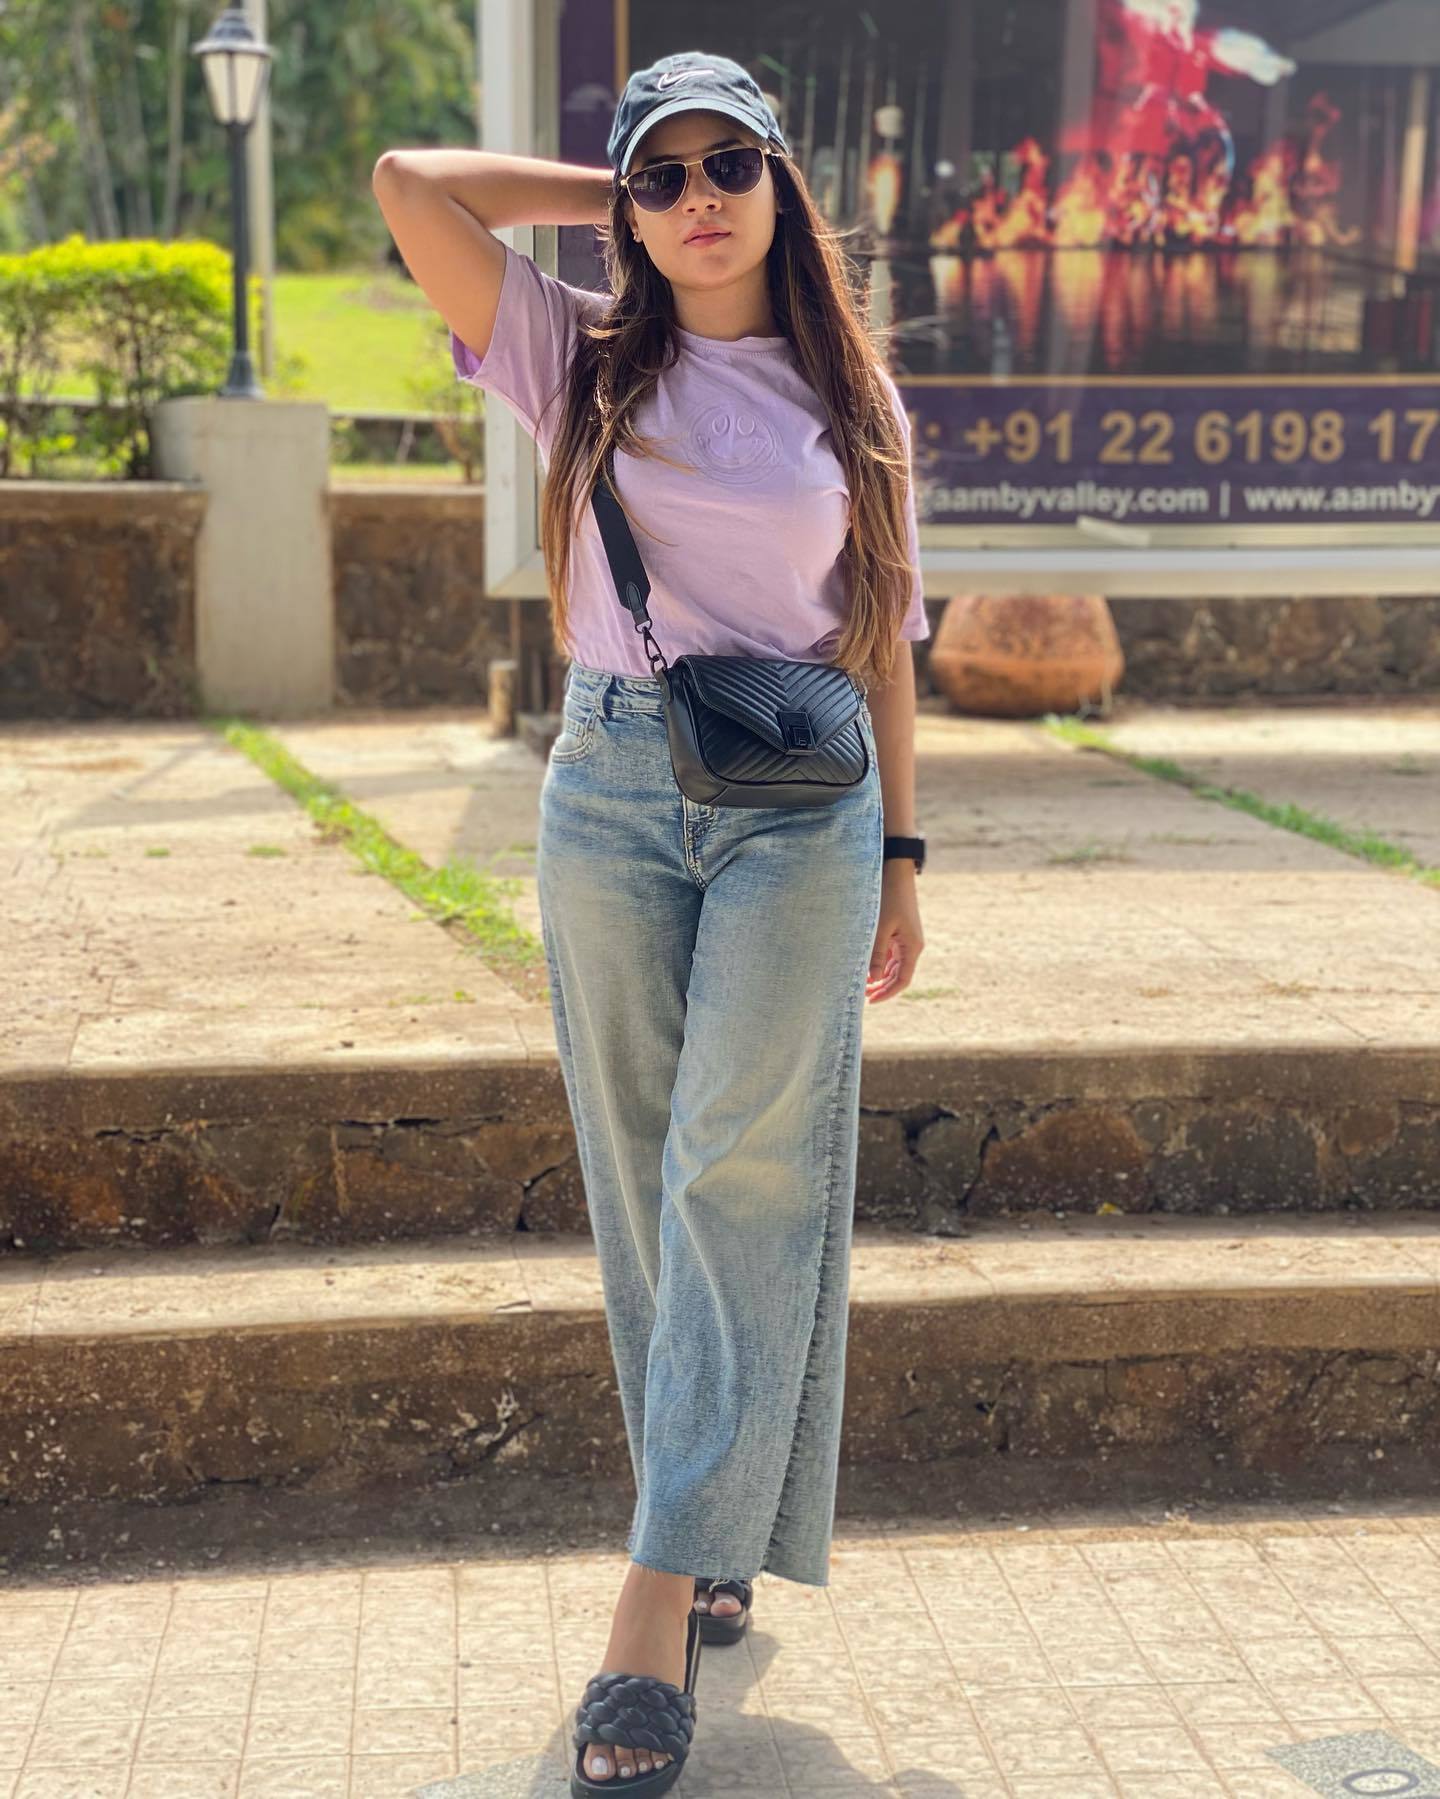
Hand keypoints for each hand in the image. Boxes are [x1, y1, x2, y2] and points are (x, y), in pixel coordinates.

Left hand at [866, 864, 923, 1003]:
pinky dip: (880, 964)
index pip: (902, 980)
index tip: (871, 1000)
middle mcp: (912, 945)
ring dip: (880, 977)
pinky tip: (866, 968)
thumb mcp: (879, 927)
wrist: (895, 872)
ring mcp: (906, 939)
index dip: (888, 993)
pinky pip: (890, 955)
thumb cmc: (888, 897)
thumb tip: (873, 979)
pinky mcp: (899, 932)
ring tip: (862, 985)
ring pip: (894, 966)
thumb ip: (876, 954)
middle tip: (863, 996)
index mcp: (912, 946)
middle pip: (898, 975)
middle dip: (882, 987)